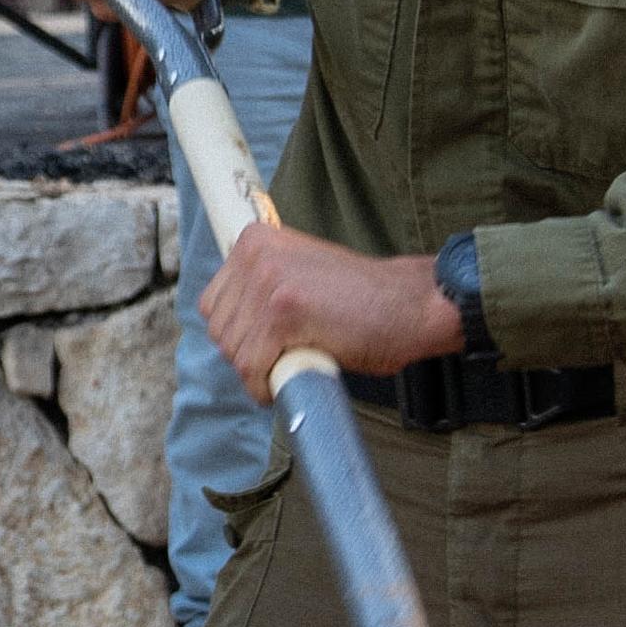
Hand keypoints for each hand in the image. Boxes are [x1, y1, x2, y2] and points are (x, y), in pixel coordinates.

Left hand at [202, 222, 465, 394]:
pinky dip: (268, 387)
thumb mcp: (300, 273)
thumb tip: (224, 325)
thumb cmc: (363, 300)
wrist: (412, 305)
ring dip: (261, 371)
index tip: (267, 343)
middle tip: (288, 355)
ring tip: (298, 360)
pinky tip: (293, 377)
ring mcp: (268, 281)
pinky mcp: (282, 314)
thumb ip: (261, 285)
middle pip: (219, 330)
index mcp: (256, 240)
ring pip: (234, 352)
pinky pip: (252, 368)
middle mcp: (256, 254)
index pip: (213, 304)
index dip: (240, 334)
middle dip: (249, 354)